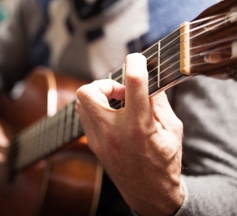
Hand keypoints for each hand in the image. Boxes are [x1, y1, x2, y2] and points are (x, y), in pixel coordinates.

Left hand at [76, 53, 183, 215]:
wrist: (149, 194)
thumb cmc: (165, 163)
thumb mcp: (173, 130)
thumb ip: (159, 102)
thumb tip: (149, 80)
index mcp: (139, 127)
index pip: (133, 84)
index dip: (135, 63)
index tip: (138, 59)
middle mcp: (113, 132)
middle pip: (87, 91)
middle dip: (104, 83)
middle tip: (120, 92)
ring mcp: (98, 140)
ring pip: (81, 102)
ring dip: (98, 96)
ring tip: (117, 104)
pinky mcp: (92, 144)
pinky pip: (85, 116)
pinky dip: (96, 109)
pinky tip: (112, 117)